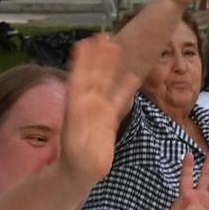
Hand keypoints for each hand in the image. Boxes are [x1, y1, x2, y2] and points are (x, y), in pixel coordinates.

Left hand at [60, 34, 129, 183]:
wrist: (80, 173)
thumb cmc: (75, 159)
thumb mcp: (75, 139)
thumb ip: (81, 122)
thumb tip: (85, 104)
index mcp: (75, 106)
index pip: (80, 78)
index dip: (83, 61)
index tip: (87, 42)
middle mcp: (86, 104)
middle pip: (94, 75)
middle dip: (99, 57)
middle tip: (105, 36)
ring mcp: (98, 110)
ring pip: (106, 83)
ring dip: (111, 66)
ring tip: (117, 47)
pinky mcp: (108, 119)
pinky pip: (119, 100)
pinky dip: (126, 88)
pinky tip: (134, 76)